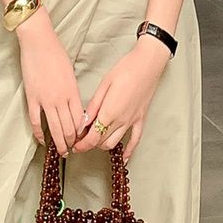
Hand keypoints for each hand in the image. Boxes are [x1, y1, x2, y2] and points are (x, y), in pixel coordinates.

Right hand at [15, 10, 85, 155]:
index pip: (79, 120)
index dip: (81, 133)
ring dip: (59, 142)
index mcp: (73, 92)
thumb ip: (73, 93)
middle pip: (68, 127)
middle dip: (71, 142)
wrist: (39, 43)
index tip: (81, 140)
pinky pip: (36, 121)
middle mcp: (61, 99)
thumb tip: (74, 109)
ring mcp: (45, 100)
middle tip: (72, 150)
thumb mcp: (71, 74)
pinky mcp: (32, 98)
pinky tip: (42, 141)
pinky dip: (39, 133)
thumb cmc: (56, 55)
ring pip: (54, 128)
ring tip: (61, 152)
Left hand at [73, 37, 171, 159]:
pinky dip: (128, 151)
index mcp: (109, 112)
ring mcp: (132, 121)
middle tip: (81, 140)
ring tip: (95, 140)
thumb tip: (83, 122)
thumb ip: (93, 106)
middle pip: (101, 141)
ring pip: (114, 143)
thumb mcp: (104, 85)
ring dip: (102, 145)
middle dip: (89, 144)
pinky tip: (124, 158)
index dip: (81, 144)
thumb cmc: (126, 69)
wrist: (147, 64)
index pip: (92, 137)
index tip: (75, 145)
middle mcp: (121, 120)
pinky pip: (135, 140)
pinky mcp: (140, 119)